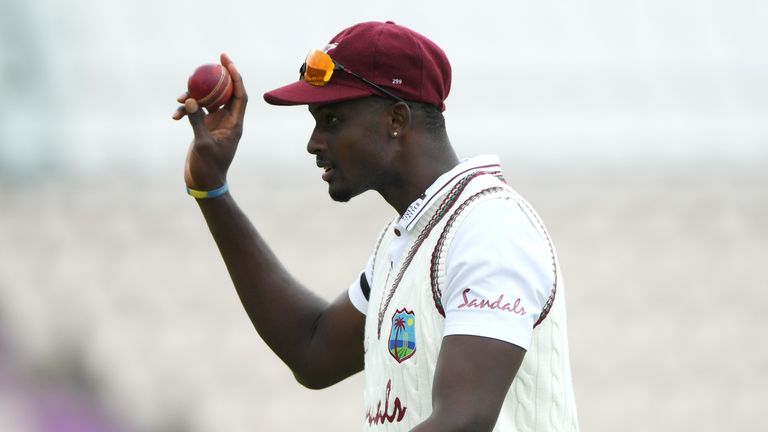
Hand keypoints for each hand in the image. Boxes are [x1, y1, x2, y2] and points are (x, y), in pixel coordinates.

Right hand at [172, 53, 247, 189]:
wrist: (203, 183)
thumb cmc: (208, 168)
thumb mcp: (202, 143)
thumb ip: (197, 121)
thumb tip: (191, 99)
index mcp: (234, 124)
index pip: (239, 95)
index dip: (235, 77)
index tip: (227, 61)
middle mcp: (227, 121)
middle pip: (224, 93)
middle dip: (217, 77)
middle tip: (210, 61)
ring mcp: (215, 124)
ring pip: (207, 101)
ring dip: (193, 97)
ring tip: (179, 98)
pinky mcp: (204, 128)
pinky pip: (195, 112)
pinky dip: (185, 111)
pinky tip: (174, 116)